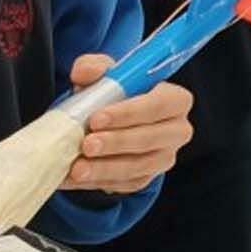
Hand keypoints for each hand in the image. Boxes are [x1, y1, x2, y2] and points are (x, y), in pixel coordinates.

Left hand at [67, 54, 191, 191]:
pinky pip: (124, 184)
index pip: (158, 106)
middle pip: (150, 139)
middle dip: (116, 143)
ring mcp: (163, 158)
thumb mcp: (105, 74)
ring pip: (137, 167)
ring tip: (77, 168)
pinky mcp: (145, 178)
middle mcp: (176, 131)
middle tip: (86, 144)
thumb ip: (94, 67)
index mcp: (175, 100)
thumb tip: (84, 72)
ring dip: (105, 169)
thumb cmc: (114, 94)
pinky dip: (96, 182)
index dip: (129, 113)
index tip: (96, 118)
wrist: (110, 122)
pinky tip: (74, 178)